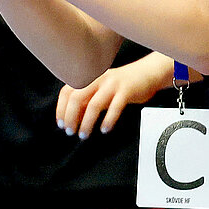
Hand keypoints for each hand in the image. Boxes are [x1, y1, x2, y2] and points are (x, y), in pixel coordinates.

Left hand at [56, 52, 174, 138]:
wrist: (147, 73)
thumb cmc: (122, 84)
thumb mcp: (101, 90)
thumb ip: (87, 100)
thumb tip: (71, 118)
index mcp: (90, 77)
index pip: (67, 91)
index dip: (61, 109)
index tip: (61, 124)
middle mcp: (98, 79)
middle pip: (76, 97)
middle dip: (70, 117)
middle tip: (70, 132)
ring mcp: (112, 84)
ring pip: (94, 104)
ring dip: (86, 123)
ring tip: (84, 135)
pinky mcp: (126, 91)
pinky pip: (115, 107)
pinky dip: (108, 121)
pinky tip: (105, 129)